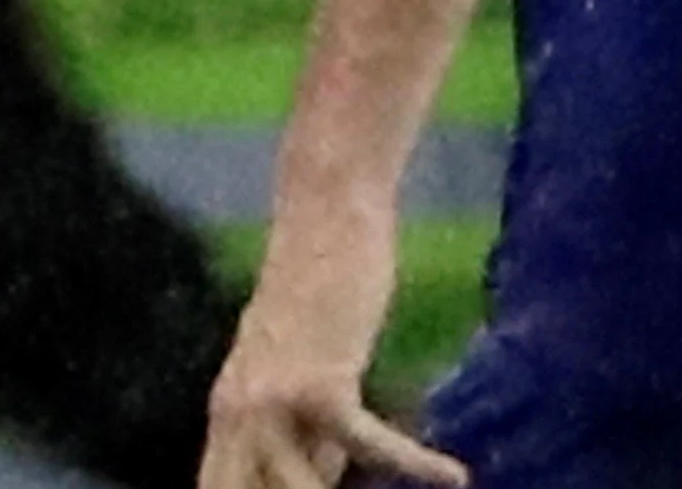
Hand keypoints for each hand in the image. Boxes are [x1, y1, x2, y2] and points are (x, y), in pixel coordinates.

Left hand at [203, 199, 464, 488]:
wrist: (322, 218)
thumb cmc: (322, 304)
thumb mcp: (307, 386)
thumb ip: (310, 443)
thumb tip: (320, 486)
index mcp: (227, 423)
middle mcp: (235, 417)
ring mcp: (268, 399)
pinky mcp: (315, 378)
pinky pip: (366, 443)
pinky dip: (413, 465)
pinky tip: (455, 477)